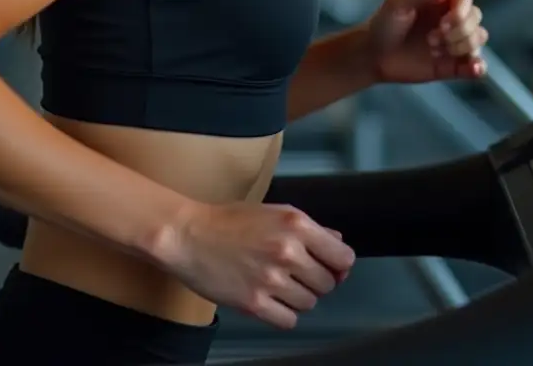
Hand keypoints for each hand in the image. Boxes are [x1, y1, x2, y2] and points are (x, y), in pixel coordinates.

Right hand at [155, 200, 354, 329]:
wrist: (189, 235)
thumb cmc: (229, 221)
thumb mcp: (273, 212)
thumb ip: (309, 228)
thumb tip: (336, 242)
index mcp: (296, 224)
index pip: (342, 256)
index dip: (339, 263)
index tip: (332, 265)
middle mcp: (288, 252)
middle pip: (328, 283)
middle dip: (315, 279)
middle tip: (296, 271)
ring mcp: (272, 279)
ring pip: (309, 303)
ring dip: (298, 296)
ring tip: (277, 281)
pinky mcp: (255, 303)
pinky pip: (289, 320)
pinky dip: (283, 313)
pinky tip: (270, 298)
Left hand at [365, 0, 488, 84]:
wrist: (373, 54)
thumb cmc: (384, 24)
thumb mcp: (396, 4)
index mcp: (440, 1)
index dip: (461, 11)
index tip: (443, 24)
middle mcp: (452, 20)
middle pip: (475, 19)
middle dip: (459, 31)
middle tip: (430, 39)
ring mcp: (454, 42)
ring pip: (478, 40)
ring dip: (460, 46)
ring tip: (432, 50)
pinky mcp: (452, 65)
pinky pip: (476, 67)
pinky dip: (479, 68)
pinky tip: (474, 69)